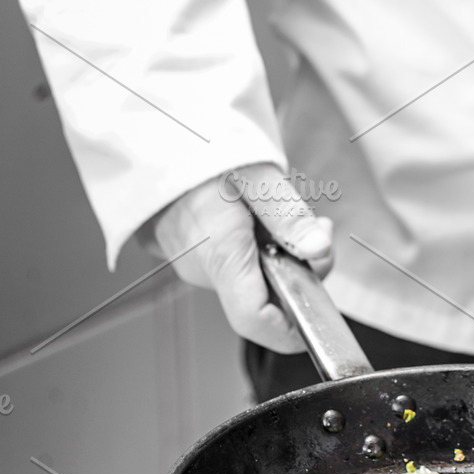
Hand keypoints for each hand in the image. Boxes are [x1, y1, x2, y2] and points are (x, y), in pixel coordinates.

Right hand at [146, 162, 334, 351]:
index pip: (255, 320)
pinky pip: (239, 265)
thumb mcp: (255, 174)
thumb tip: (319, 250)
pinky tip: (261, 216)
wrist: (153, 143)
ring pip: (255, 280)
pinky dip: (260, 248)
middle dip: (302, 269)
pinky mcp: (198, 256)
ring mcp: (199, 266)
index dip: (292, 329)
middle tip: (317, 227)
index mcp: (220, 255)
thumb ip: (288, 215)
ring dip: (282, 254)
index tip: (321, 310)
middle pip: (266, 299)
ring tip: (284, 213)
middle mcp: (206, 271)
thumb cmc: (198, 153)